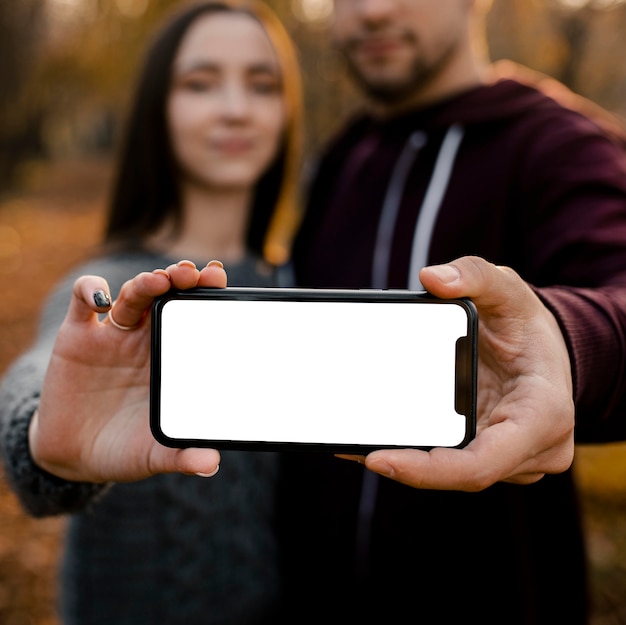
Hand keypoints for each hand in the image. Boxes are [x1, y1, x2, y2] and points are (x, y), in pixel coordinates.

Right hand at [29, 260, 226, 483]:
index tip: (221, 283)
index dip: (206, 296)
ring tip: (160, 282)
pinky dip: (91, 290)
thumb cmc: (123, 449)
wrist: (73, 456)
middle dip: (181, 280)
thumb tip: (211, 465)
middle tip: (195, 275)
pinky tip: (101, 297)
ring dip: (146, 283)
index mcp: (171, 358)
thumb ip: (181, 456)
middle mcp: (146, 340)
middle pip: (167, 297)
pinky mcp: (77, 337)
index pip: (193, 317)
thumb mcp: (153, 454)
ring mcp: (113, 335)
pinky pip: (84, 302)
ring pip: (133, 295)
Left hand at [338, 256, 574, 490]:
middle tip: (347, 442)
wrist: (545, 351)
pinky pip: (452, 464)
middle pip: (458, 473)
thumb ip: (475, 274)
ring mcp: (514, 460)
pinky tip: (373, 441)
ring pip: (452, 472)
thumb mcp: (506, 289)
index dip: (429, 470)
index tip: (378, 459)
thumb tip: (432, 278)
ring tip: (349, 440)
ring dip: (405, 463)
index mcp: (543, 414)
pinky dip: (415, 456)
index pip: (482, 463)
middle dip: (404, 465)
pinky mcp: (493, 457)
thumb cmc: (528, 325)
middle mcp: (535, 449)